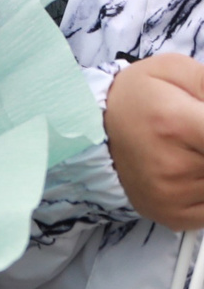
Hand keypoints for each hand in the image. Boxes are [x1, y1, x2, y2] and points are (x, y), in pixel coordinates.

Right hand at [108, 55, 203, 228]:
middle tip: (196, 136)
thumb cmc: (140, 97)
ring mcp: (172, 197)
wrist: (95, 130)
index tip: (202, 127)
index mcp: (174, 123)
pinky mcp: (174, 218)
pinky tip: (190, 172)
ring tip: (191, 150)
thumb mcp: (173, 70)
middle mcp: (172, 167)